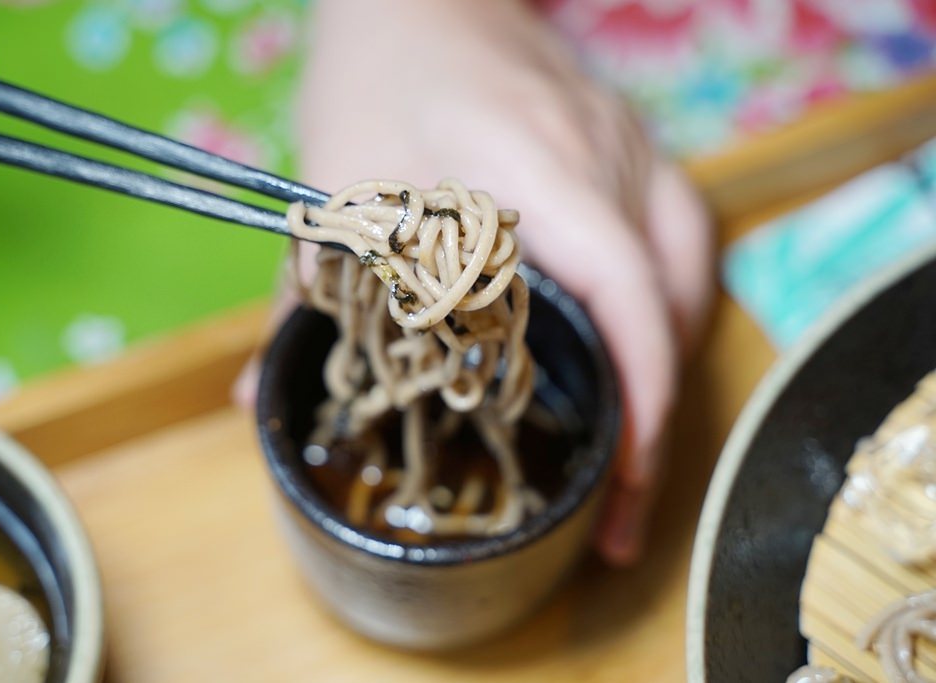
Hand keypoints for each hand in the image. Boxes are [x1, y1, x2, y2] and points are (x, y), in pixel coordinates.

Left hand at [239, 0, 712, 564]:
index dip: (640, 390)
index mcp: (533, 166)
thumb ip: (303, 296)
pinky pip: (680, 241)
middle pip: (667, 299)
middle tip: (618, 501)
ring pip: (686, 275)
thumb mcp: (331, 184)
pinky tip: (638, 348)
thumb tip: (256, 395)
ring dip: (666, 365)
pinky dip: (668, 309)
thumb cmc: (373, 80)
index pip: (623, 287)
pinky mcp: (633, 146)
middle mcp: (602, 156)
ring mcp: (630, 146)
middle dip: (656, 412)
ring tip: (631, 444)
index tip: (625, 476)